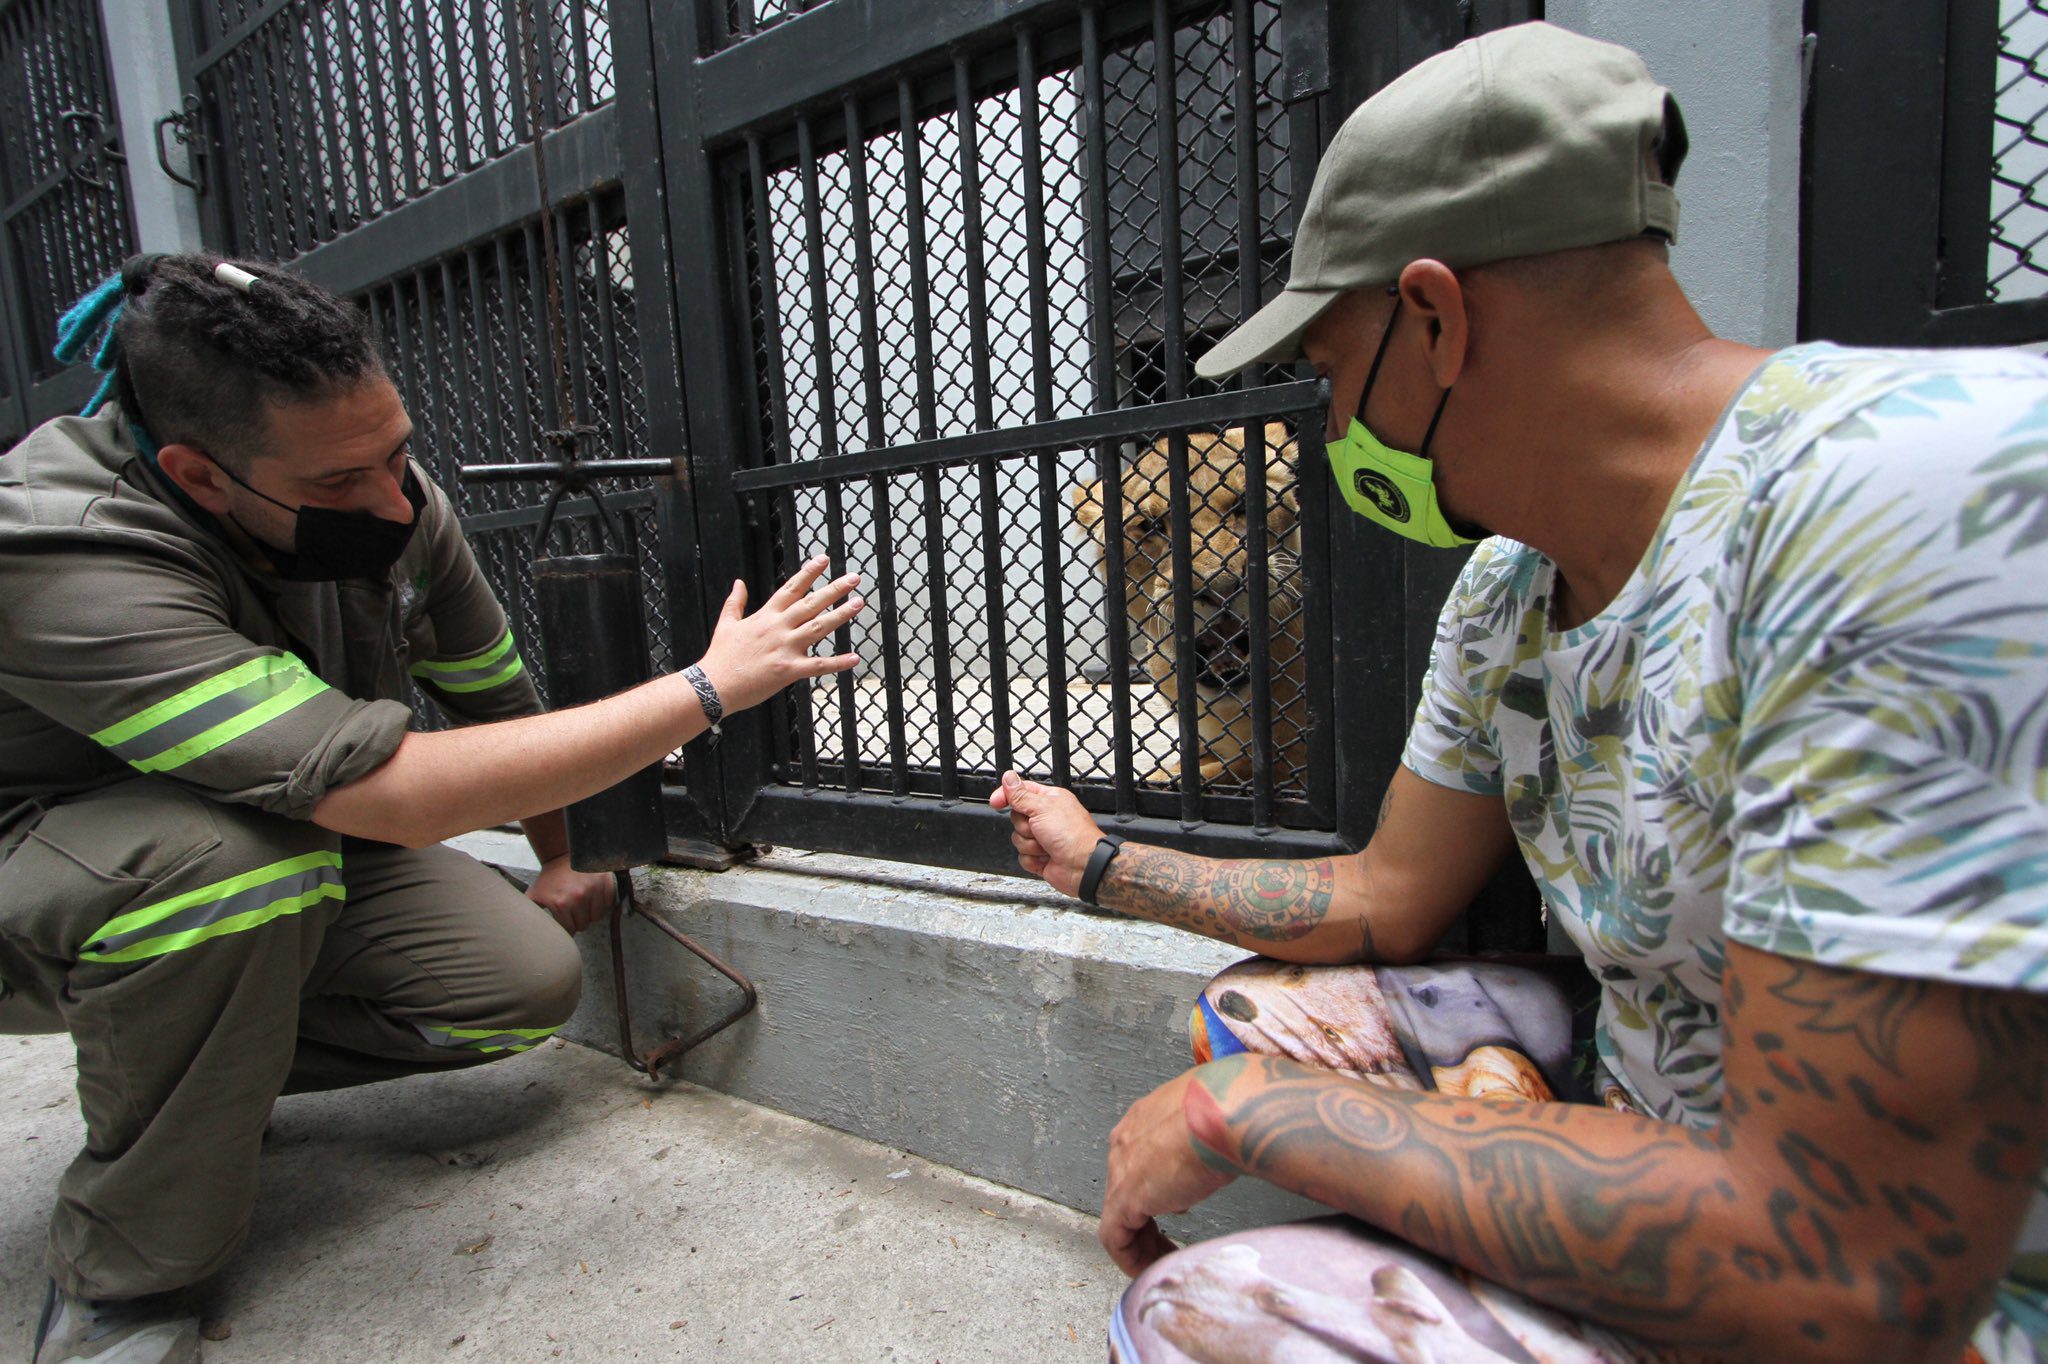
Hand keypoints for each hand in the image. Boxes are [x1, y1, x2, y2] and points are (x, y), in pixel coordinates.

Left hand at [526, 857, 615, 933]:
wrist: (562, 854)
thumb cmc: (550, 877)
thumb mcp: (535, 895)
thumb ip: (530, 914)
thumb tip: (524, 930)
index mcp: (561, 904)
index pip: (570, 930)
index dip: (568, 927)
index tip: (566, 921)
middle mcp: (578, 898)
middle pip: (584, 925)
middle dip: (579, 921)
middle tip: (574, 911)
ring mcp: (594, 890)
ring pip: (597, 917)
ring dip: (591, 913)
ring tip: (583, 904)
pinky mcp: (605, 883)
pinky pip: (608, 903)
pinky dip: (602, 903)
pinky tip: (593, 896)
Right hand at [696, 556, 864, 713]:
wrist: (713, 685)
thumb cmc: (720, 656)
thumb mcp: (726, 624)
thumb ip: (735, 602)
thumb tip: (738, 582)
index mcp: (765, 616)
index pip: (791, 588)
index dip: (808, 573)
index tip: (823, 559)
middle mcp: (778, 628)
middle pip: (811, 603)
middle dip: (834, 589)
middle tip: (854, 577)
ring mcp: (784, 648)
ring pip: (818, 627)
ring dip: (840, 615)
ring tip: (858, 603)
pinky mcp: (788, 670)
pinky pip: (818, 665)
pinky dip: (838, 663)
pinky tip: (855, 658)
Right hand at [990, 770, 1102, 896]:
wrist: (1083, 866)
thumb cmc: (1072, 835)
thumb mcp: (1042, 807)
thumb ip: (1021, 794)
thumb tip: (1009, 778)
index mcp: (1049, 800)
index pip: (1020, 792)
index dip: (1006, 796)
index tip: (996, 802)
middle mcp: (1046, 817)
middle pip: (1016, 818)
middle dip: (1025, 827)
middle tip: (1039, 829)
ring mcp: (1043, 838)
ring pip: (1017, 838)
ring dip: (1030, 845)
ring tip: (1047, 846)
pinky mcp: (1040, 856)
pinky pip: (1023, 857)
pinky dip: (1033, 859)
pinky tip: (1047, 858)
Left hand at [1100, 1069, 1237, 1276]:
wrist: (1225, 1112)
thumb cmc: (1231, 1110)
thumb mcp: (1217, 1123)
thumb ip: (1210, 1140)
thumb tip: (1222, 1158)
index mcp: (1148, 1117)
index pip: (1141, 1160)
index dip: (1159, 1187)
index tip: (1180, 1207)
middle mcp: (1127, 1140)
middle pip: (1127, 1188)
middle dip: (1148, 1218)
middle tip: (1168, 1241)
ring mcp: (1121, 1168)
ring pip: (1119, 1216)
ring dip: (1142, 1243)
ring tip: (1164, 1261)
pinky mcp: (1124, 1198)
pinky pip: (1116, 1238)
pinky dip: (1132, 1258)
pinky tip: (1152, 1270)